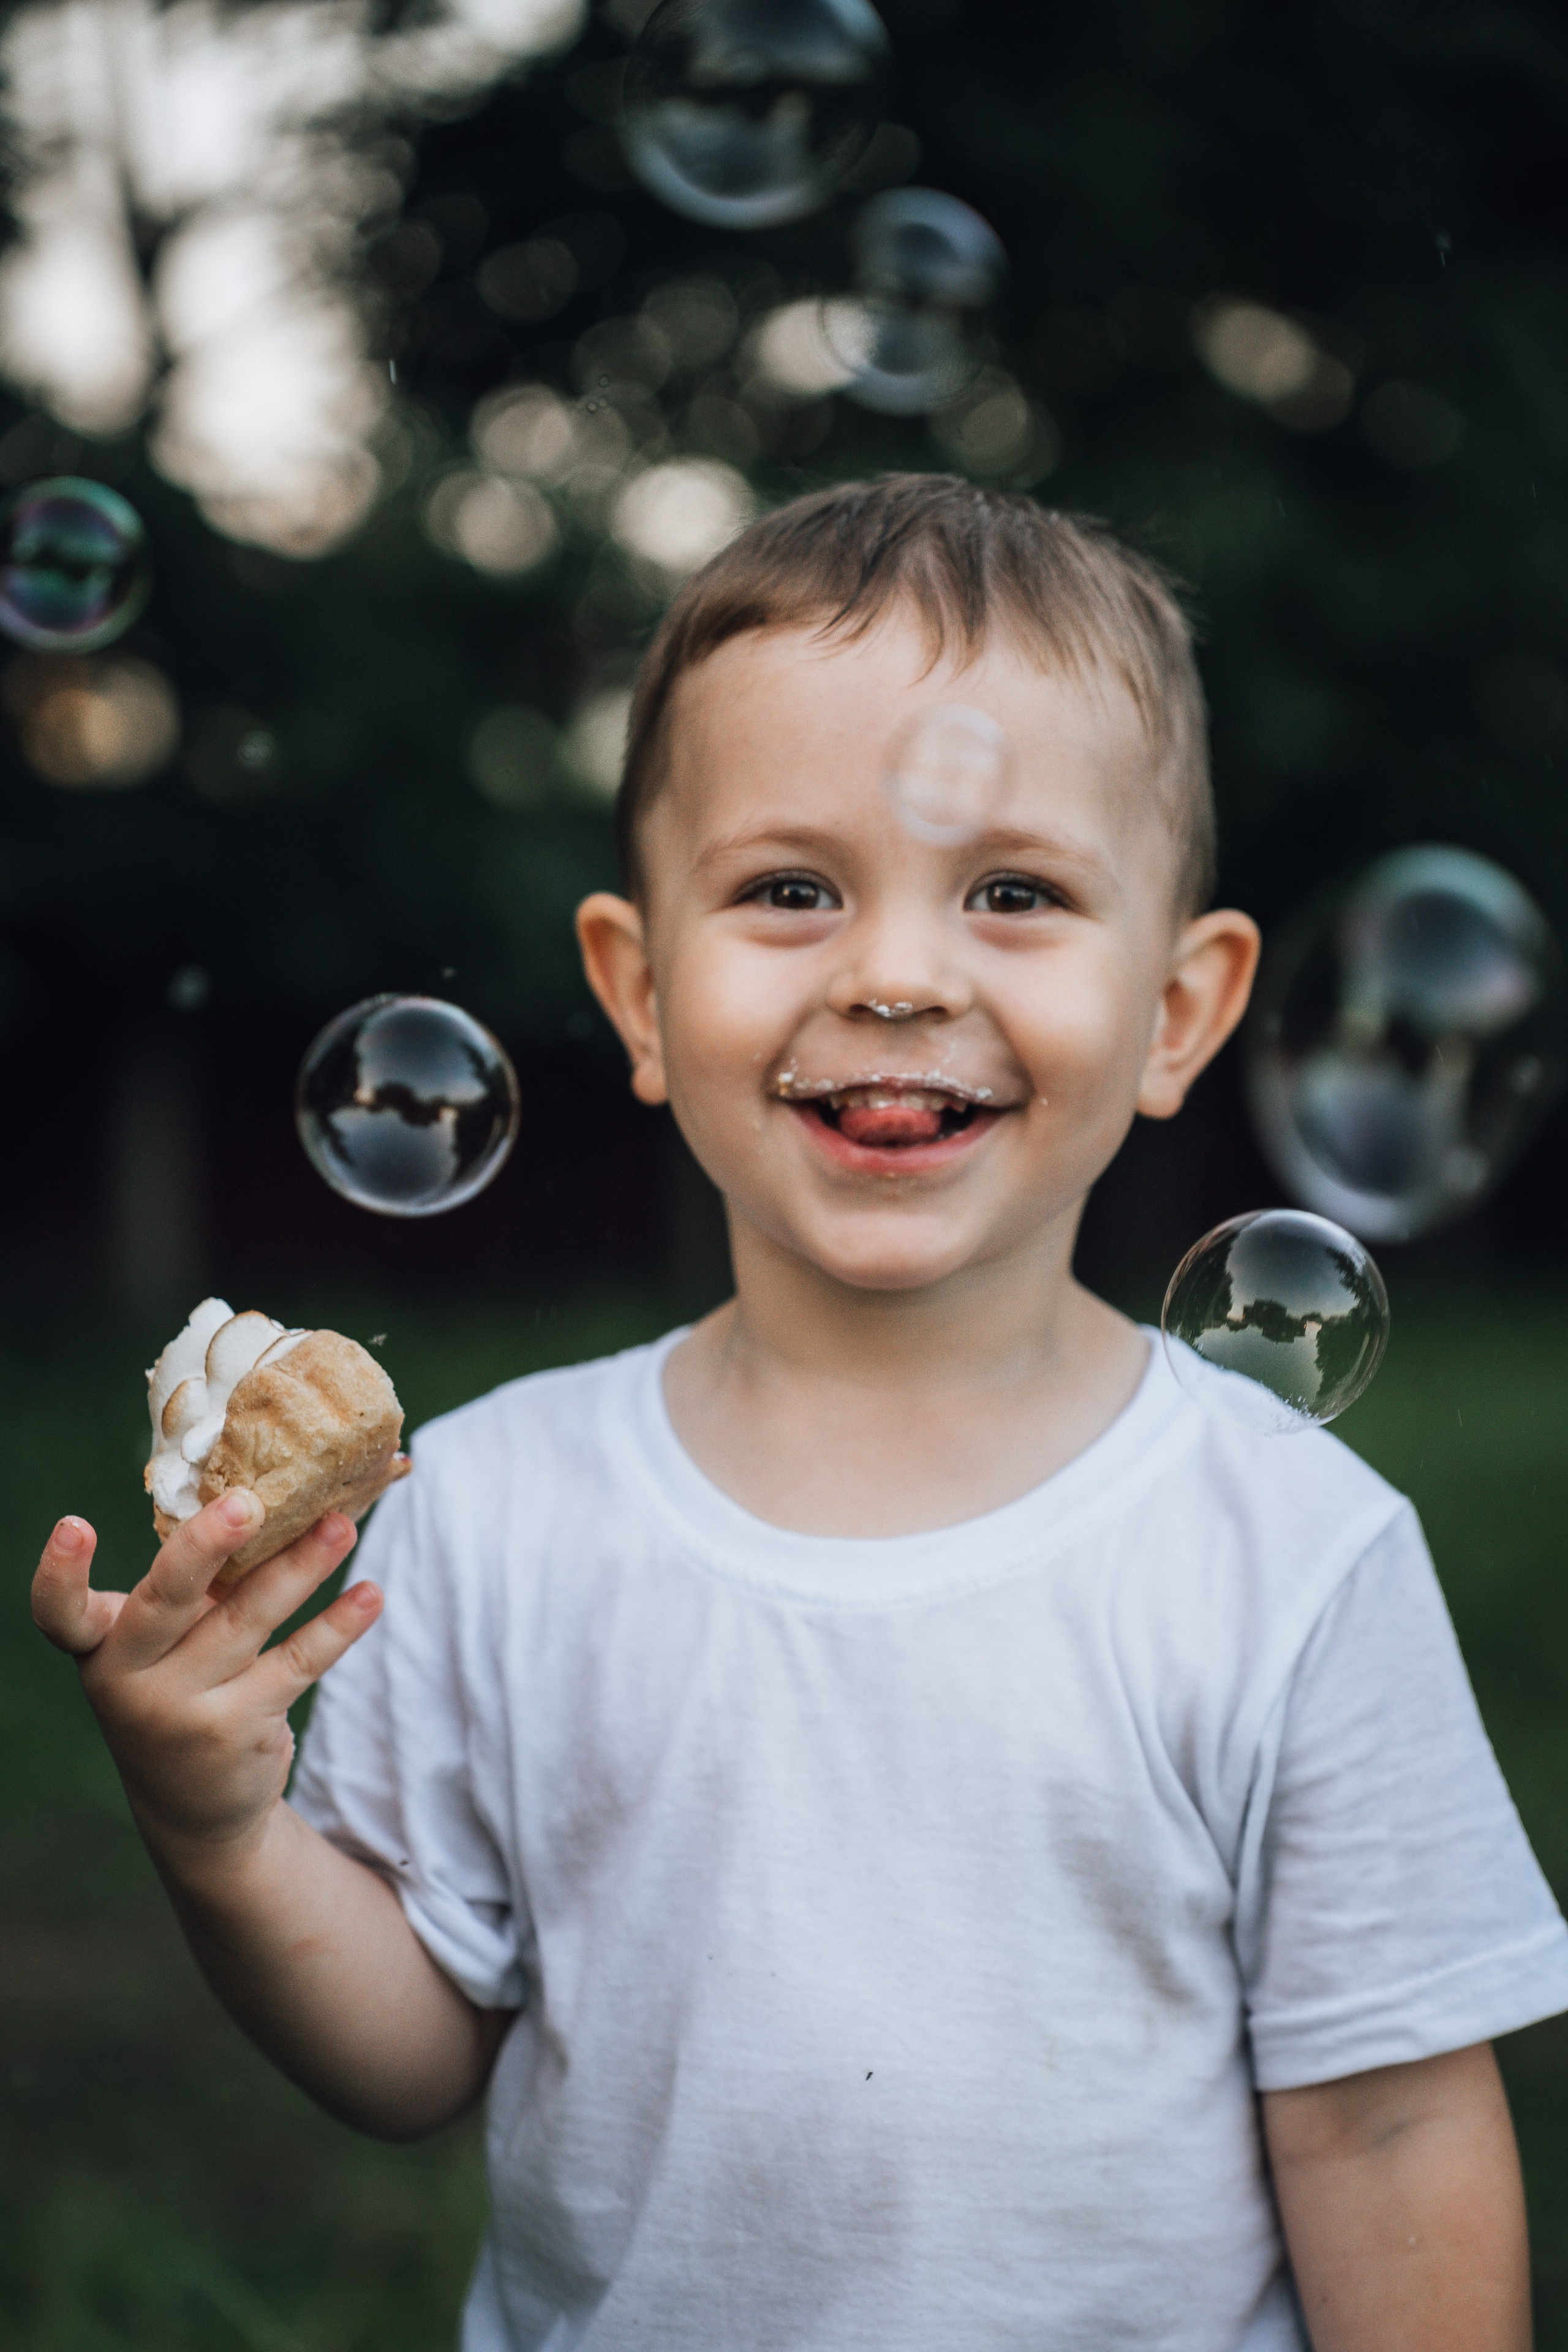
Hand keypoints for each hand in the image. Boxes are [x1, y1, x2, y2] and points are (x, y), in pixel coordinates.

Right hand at [31, 1495, 380, 1870]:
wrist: (193, 1809)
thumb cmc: (179, 1691)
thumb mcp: (163, 1648)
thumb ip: (191, 1589)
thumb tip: (268, 1500)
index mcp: (100, 1646)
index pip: (61, 1612)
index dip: (60, 1572)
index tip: (74, 1525)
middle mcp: (128, 1680)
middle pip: (165, 1601)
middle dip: (206, 1547)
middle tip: (249, 1501)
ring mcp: (181, 1711)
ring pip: (247, 1621)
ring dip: (301, 1567)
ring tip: (343, 1523)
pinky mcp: (237, 1731)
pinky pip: (295, 1664)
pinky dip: (337, 1626)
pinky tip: (370, 1595)